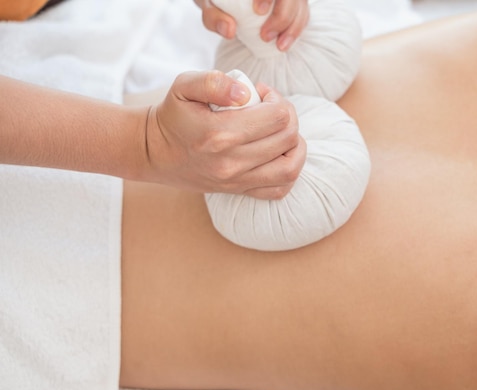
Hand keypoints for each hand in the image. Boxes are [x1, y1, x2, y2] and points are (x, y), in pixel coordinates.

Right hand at [142, 70, 305, 198]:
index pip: (278, 116)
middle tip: (270, 109)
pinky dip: (289, 171)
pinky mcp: (238, 191)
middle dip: (287, 117)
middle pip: (288, 138)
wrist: (153, 152)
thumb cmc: (173, 115)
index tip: (261, 95)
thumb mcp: (184, 86)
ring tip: (282, 131)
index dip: (277, 100)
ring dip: (295, 145)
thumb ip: (214, 81)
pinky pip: (279, 189)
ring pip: (290, 167)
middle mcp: (231, 162)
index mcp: (220, 133)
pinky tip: (280, 154)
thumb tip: (246, 92)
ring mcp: (236, 181)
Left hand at [193, 0, 308, 50]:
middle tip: (265, 36)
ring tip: (279, 46)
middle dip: (282, 16)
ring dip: (293, 26)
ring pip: (300, 3)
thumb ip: (214, 16)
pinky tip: (284, 43)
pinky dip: (295, 29)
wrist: (222, 0)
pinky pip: (302, 12)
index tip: (258, 11)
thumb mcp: (207, 4)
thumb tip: (230, 31)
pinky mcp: (292, 1)